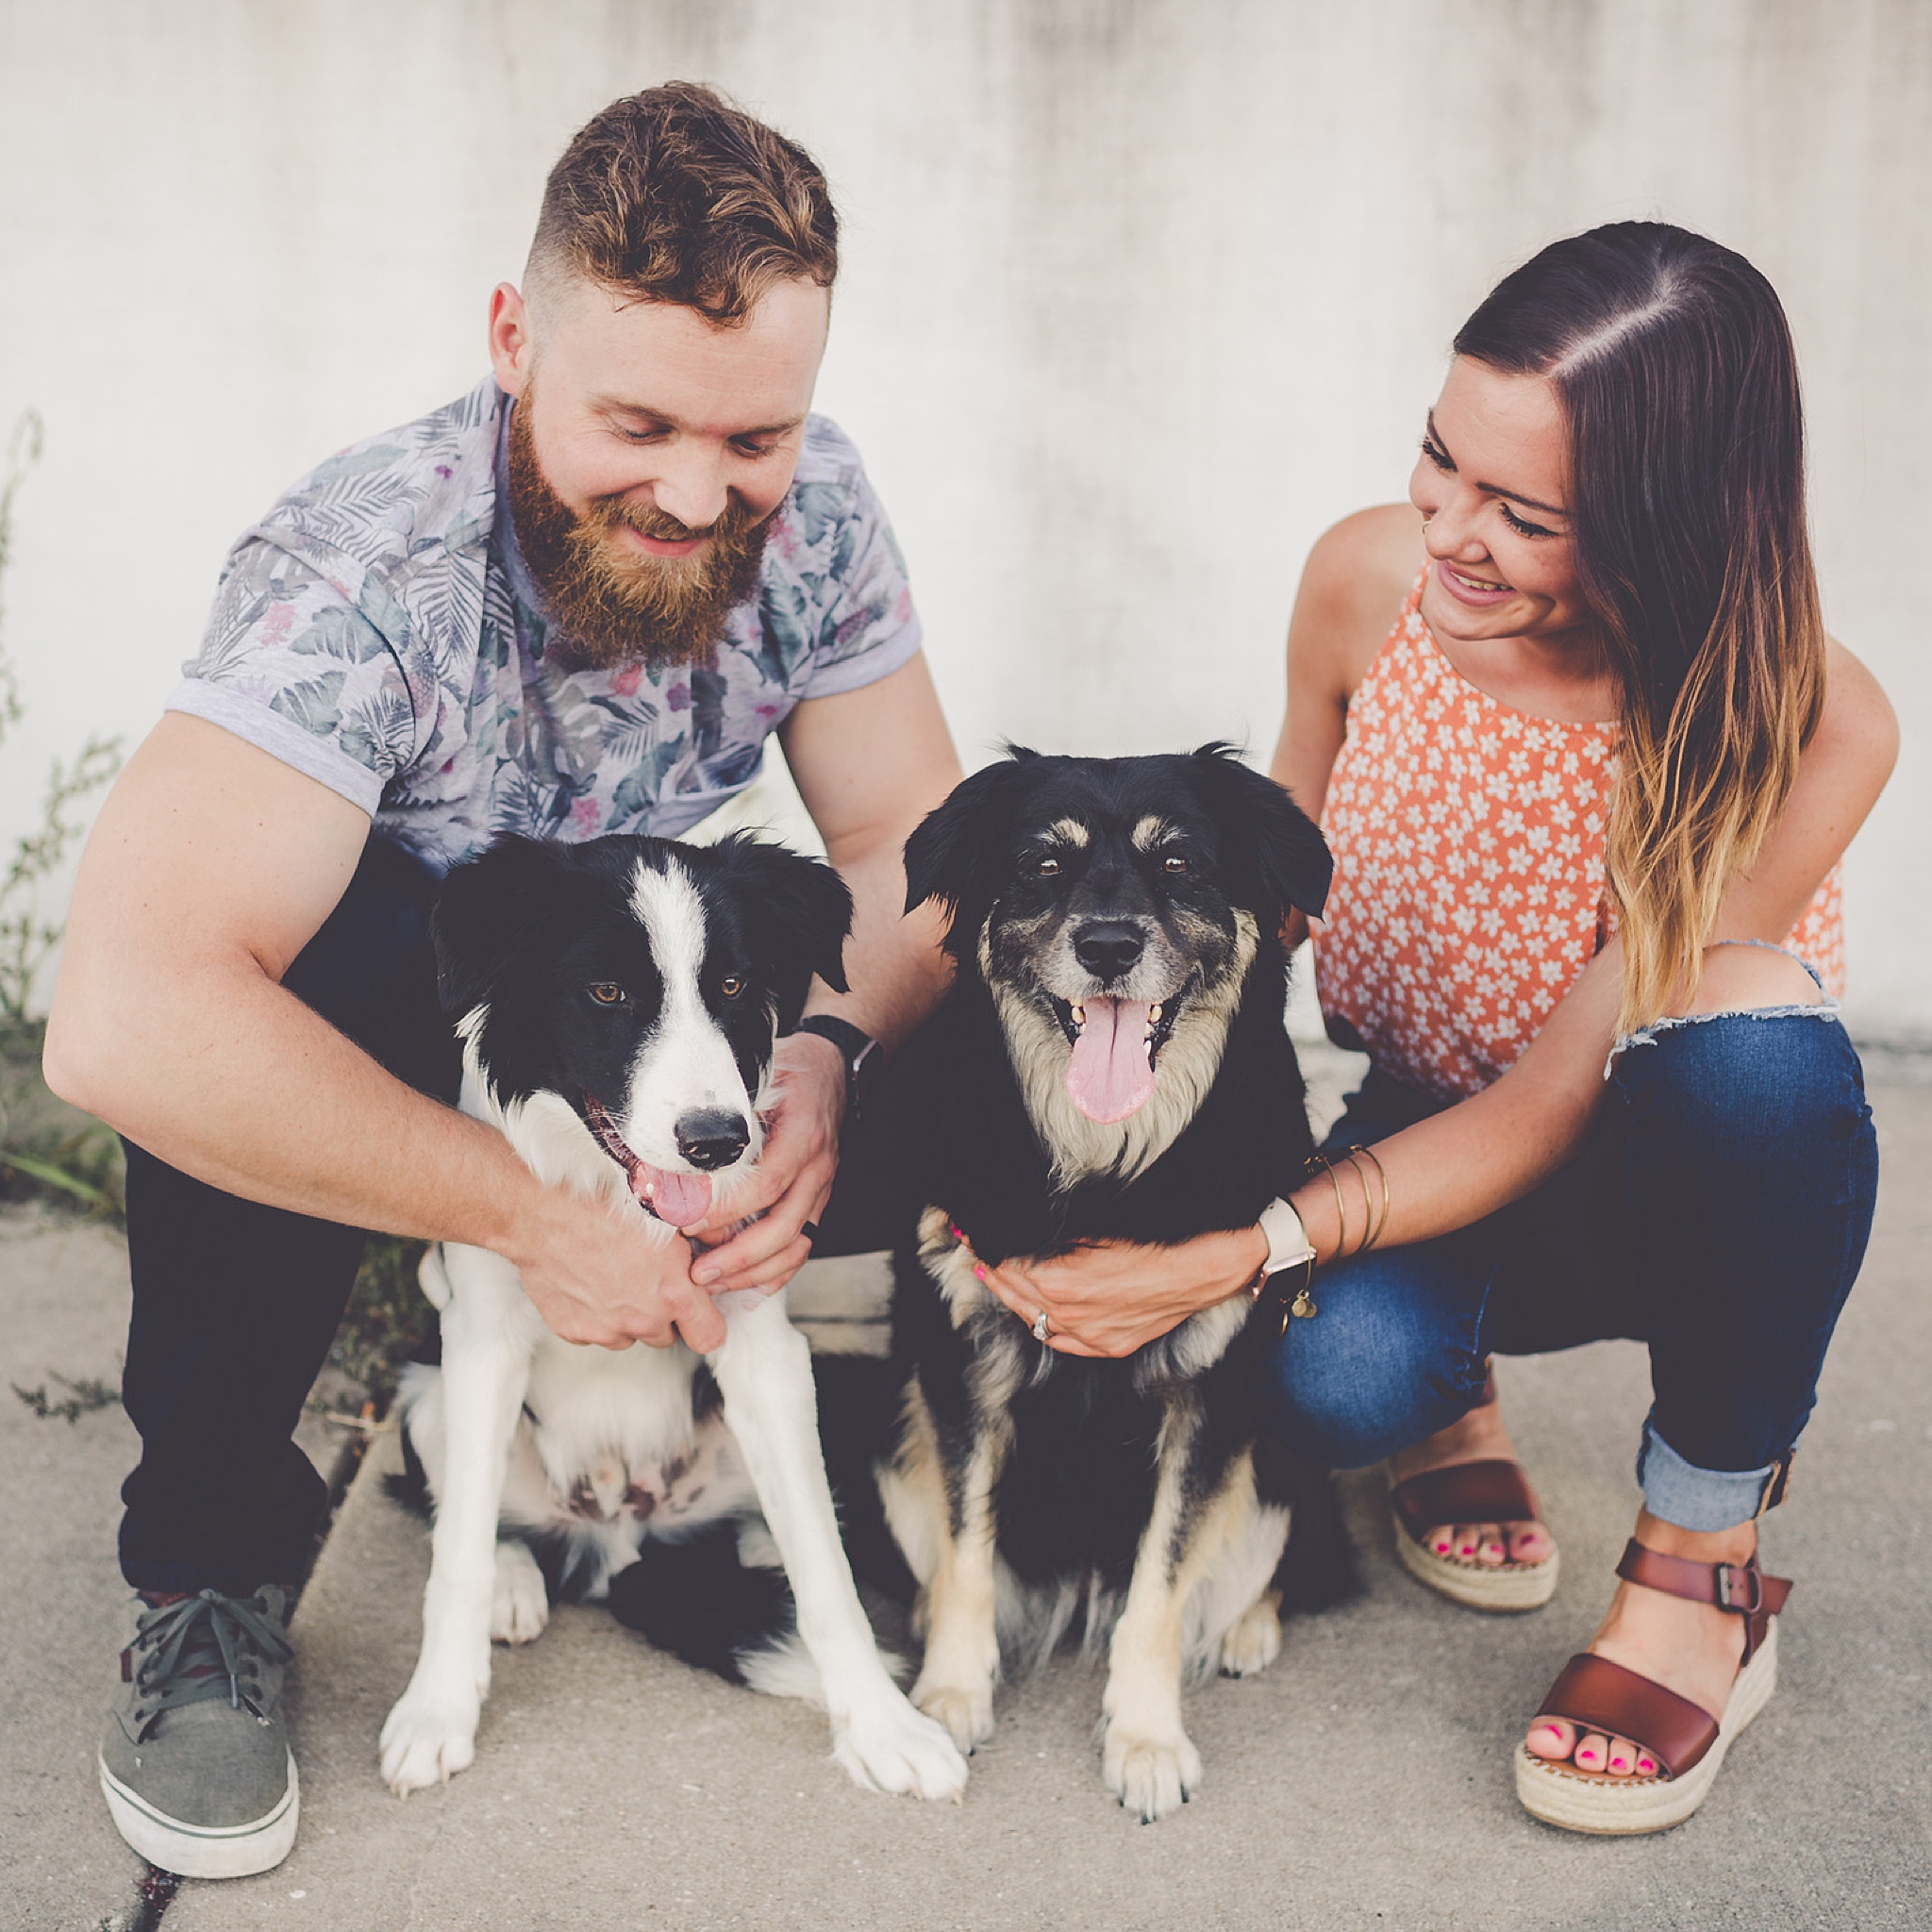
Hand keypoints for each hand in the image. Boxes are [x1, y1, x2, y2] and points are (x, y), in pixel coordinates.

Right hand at [506, 1185, 727, 1352]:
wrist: (544, 1211)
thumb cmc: (604, 1205)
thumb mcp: (668, 1216)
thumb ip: (695, 1246)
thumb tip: (714, 1250)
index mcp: (673, 1293)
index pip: (709, 1336)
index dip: (706, 1322)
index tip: (698, 1310)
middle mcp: (642, 1319)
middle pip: (667, 1335)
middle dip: (663, 1313)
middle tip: (649, 1280)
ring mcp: (606, 1329)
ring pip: (629, 1335)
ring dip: (629, 1316)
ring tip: (616, 1277)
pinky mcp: (574, 1330)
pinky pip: (596, 1332)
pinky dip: (596, 1315)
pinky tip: (589, 1282)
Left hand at [685, 1030, 844, 1295]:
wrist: (831, 1068)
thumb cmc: (790, 1070)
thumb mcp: (758, 1075)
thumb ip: (727, 1108)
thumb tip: (674, 1140)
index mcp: (802, 1133)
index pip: (768, 1184)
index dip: (729, 1210)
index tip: (691, 1223)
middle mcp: (817, 1165)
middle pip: (784, 1226)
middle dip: (738, 1256)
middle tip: (697, 1270)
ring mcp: (821, 1187)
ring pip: (796, 1244)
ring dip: (754, 1271)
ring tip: (713, 1280)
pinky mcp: (817, 1200)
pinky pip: (803, 1245)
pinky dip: (777, 1272)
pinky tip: (747, 1285)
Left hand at [968, 1224, 1269, 1358]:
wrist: (1210, 1267)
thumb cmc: (1162, 1237)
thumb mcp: (1104, 1226)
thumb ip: (1062, 1236)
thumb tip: (1030, 1230)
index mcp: (1067, 1280)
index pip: (1012, 1267)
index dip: (992, 1250)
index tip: (976, 1234)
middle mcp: (1074, 1314)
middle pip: (1017, 1293)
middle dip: (993, 1270)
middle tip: (975, 1250)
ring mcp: (1092, 1334)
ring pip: (1034, 1319)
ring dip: (1011, 1297)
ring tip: (991, 1276)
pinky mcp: (1110, 1345)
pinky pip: (1062, 1341)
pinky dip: (1041, 1324)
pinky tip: (1029, 1311)